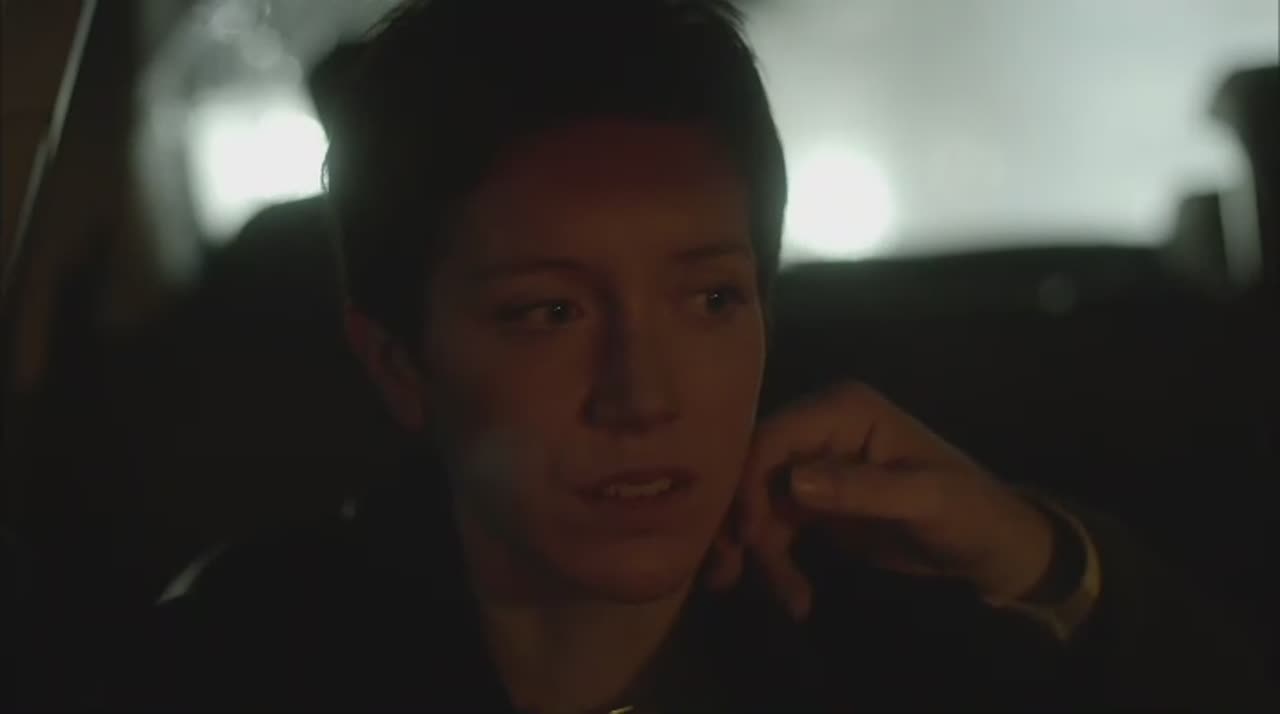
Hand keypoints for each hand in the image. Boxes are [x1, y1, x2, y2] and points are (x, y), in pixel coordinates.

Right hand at [705, 382, 1055, 619]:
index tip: (750, 537)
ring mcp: (814, 466)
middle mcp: (820, 429)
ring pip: (759, 507)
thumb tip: (793, 483)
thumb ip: (862, 489)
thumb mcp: (923, 501)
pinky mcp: (814, 503)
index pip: (772, 436)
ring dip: (762, 555)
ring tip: (789, 601)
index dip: (750, 484)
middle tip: (732, 576)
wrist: (991, 547)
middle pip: (754, 472)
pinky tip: (796, 599)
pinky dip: (777, 564)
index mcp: (844, 410)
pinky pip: (775, 529)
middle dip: (744, 525)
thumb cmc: (968, 512)